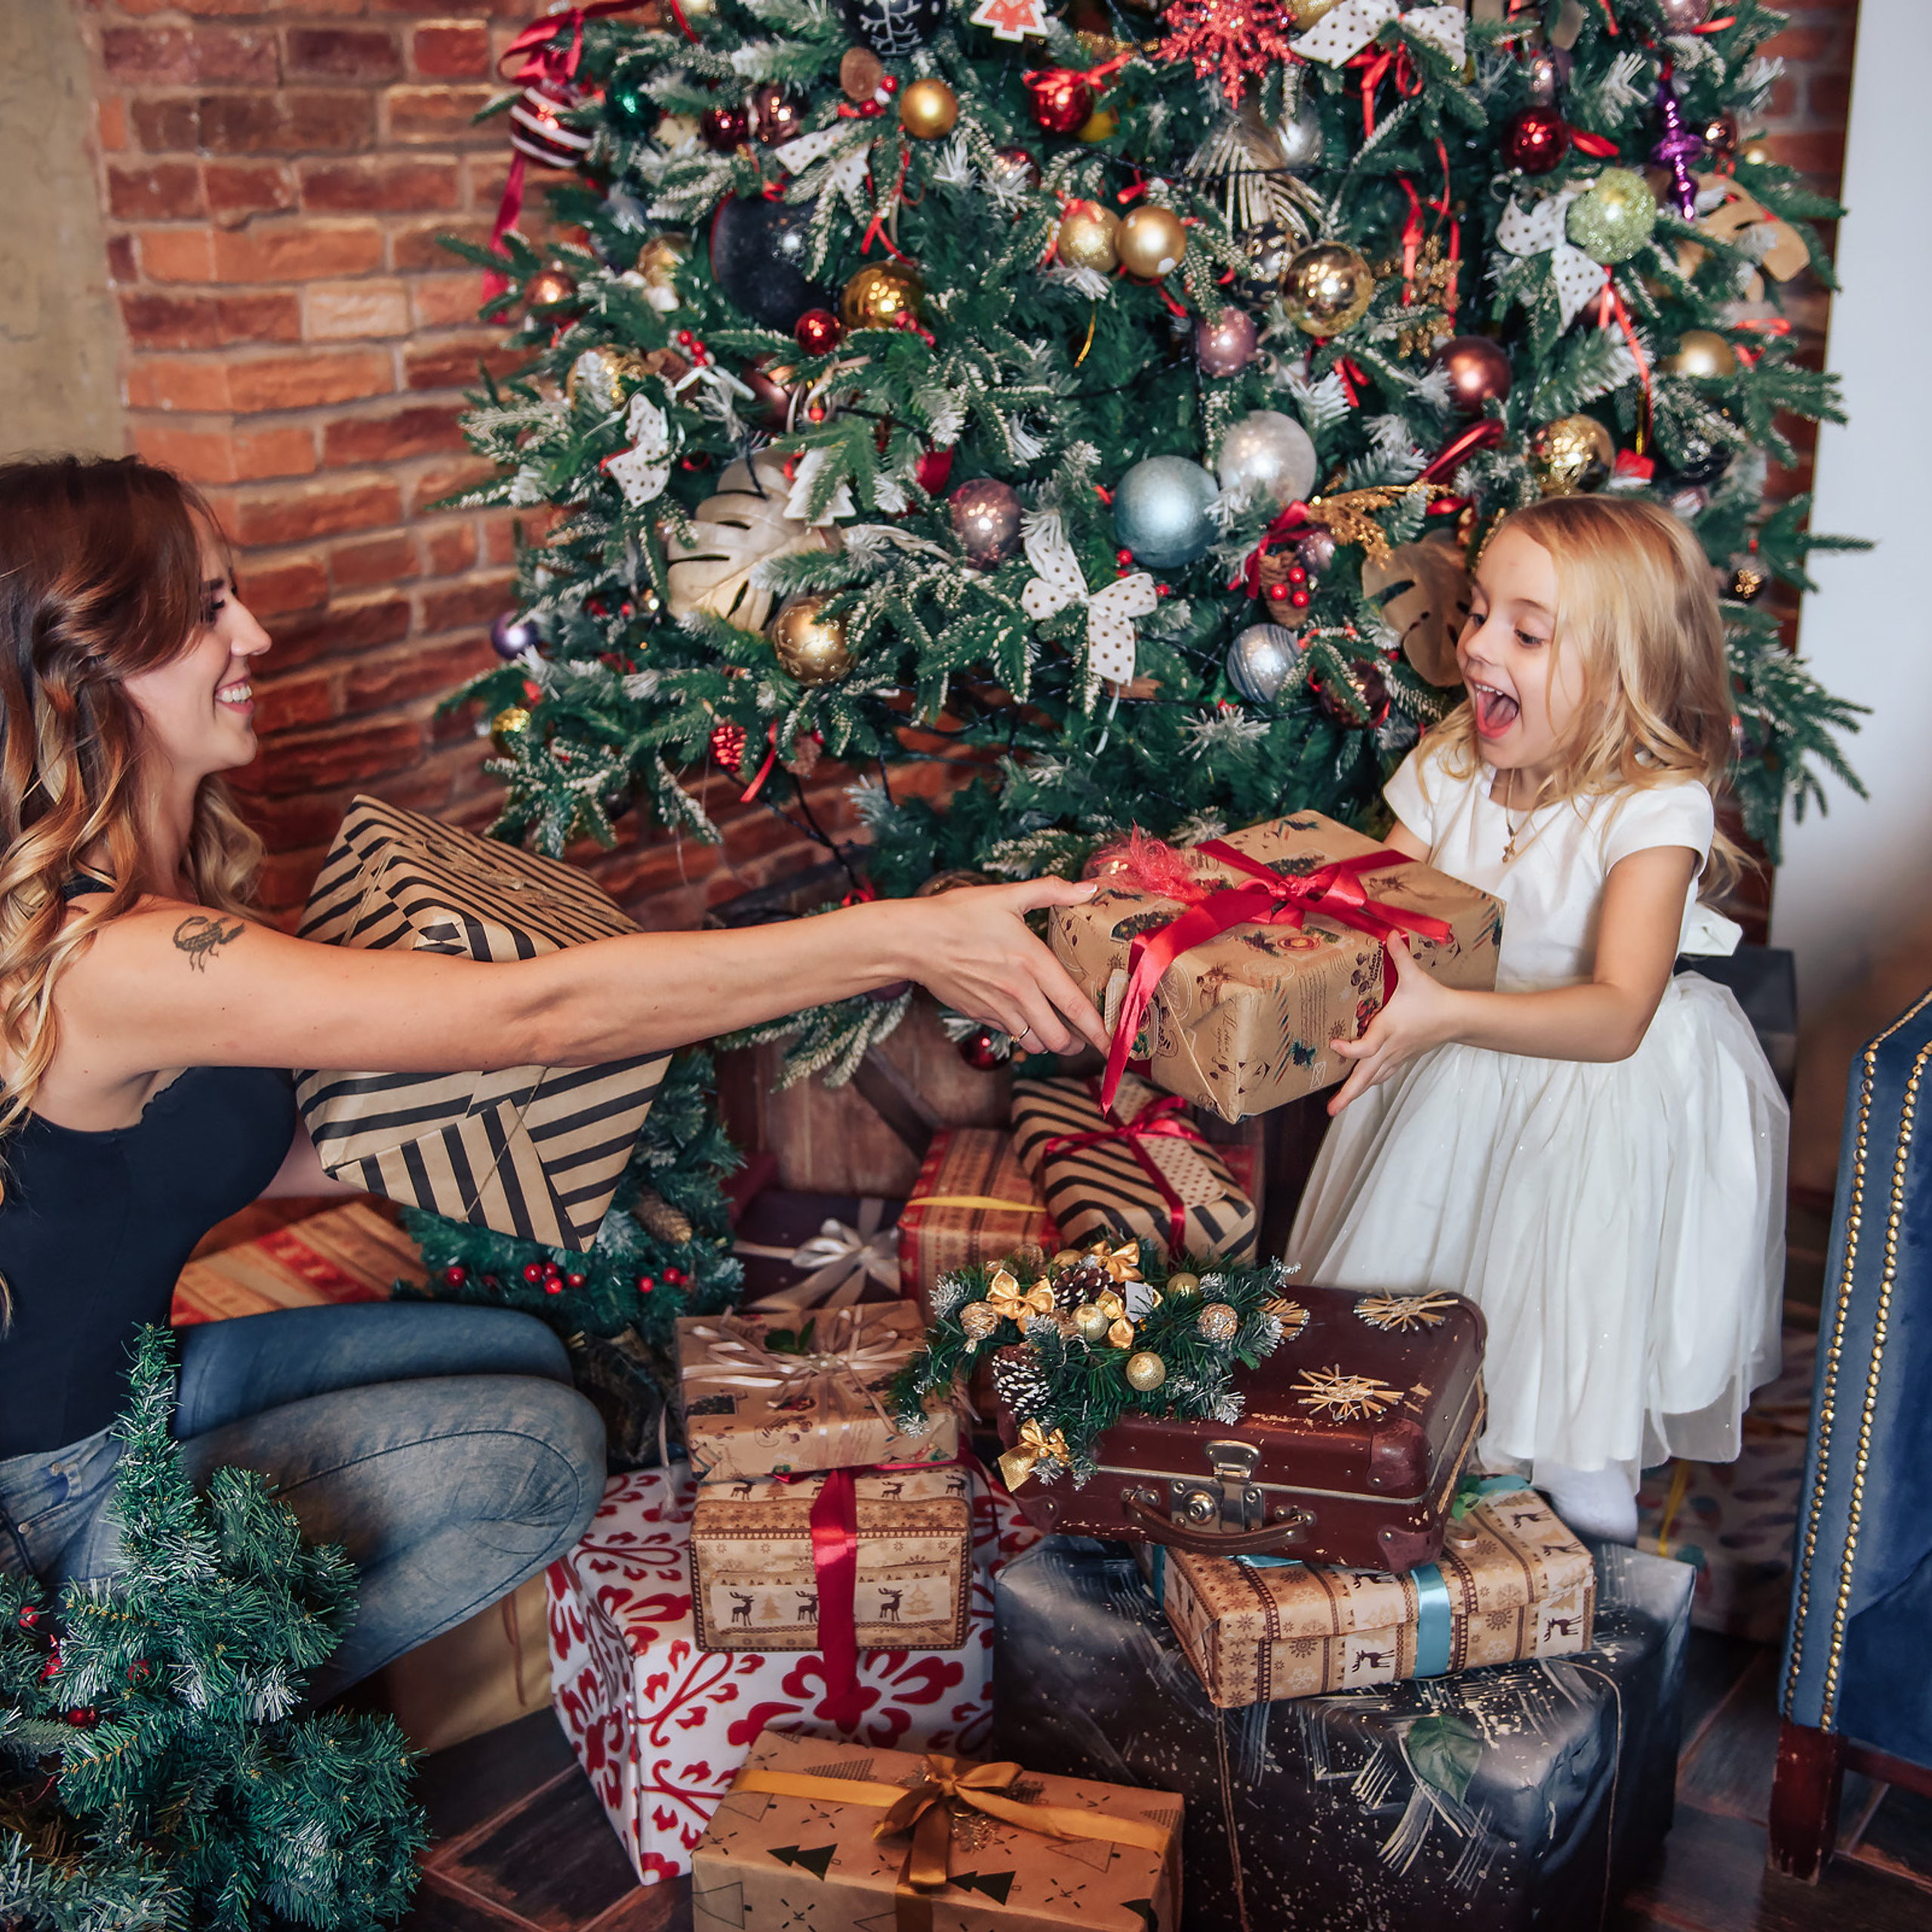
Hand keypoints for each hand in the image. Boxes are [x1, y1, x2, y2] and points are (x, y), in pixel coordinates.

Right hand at [890, 877, 1111, 1057]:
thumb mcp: (1006, 896)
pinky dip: (1023, 1033)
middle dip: (1076, 1043)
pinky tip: (1023, 1017)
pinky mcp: (980, 1015)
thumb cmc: (958, 915)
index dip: (1098, 1030)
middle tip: (1085, 1038)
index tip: (1113, 1043)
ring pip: (1035, 1042)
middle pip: (1058, 1036)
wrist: (914, 940)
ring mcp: (997, 1007)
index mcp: (1032, 962)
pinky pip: (1010, 1035)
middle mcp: (1018, 991)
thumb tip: (1089, 888)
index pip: (1075, 1005)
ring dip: (1050, 1042)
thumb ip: (1051, 891)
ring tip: (1056, 1031)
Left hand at [1327, 938, 1456, 1114]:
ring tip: (1338, 1107)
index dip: (1350, 1049)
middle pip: (1367, 1075)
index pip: (1367, 1047)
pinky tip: (1360, 1088)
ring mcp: (1396, 1056)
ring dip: (1356, 1093)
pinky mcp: (1401, 1058)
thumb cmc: (1434, 998)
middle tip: (1331, 1110)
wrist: (1458, 1018)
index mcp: (1389, 1029)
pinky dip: (1369, 1083)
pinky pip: (1381, 1075)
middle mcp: (1390, 1047)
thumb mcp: (1416, 976)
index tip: (1334, 1045)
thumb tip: (1390, 932)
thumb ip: (1400, 956)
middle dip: (1349, 1094)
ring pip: (1373, 1079)